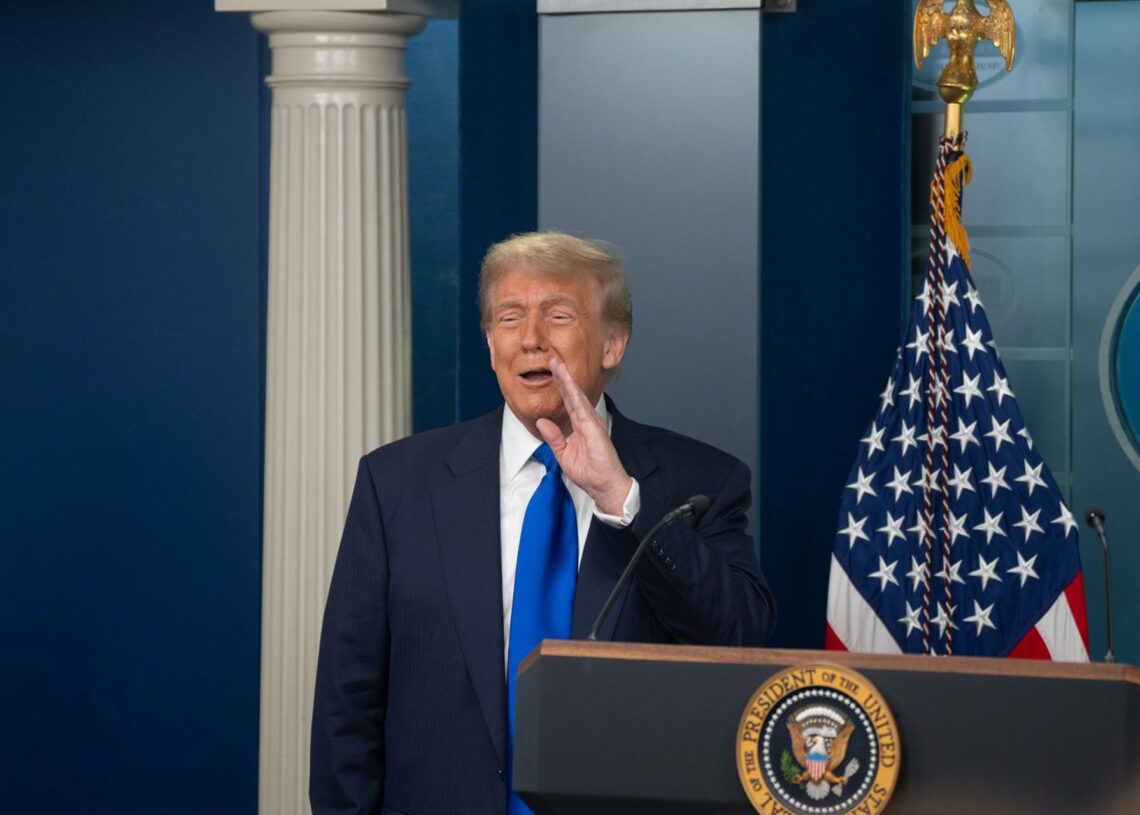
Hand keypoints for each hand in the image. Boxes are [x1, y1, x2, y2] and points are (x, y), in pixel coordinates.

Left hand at [535, 355, 632, 516]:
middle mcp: (586, 420)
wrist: (605, 485)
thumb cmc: (590, 472)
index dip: (560, 385)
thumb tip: (541, 422)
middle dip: (562, 375)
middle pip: (572, 393)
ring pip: (577, 396)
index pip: (567, 401)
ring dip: (567, 379)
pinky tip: (567, 383)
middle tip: (553, 358)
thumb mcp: (563, 454)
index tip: (551, 370)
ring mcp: (591, 422)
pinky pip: (582, 408)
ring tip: (557, 363)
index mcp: (579, 425)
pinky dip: (574, 394)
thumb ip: (554, 437)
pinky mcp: (594, 428)